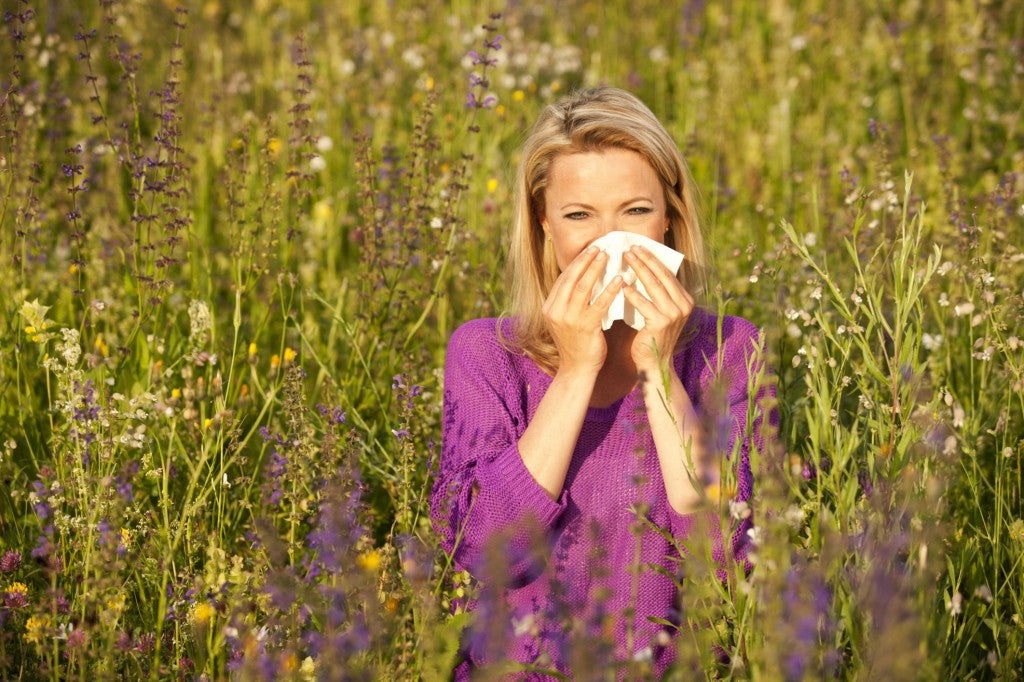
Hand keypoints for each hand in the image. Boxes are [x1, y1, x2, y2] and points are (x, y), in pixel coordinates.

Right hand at [542, 246, 622, 374]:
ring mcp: (569, 319)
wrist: (577, 369)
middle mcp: (556, 311)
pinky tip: (620, 280)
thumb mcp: (566, 319)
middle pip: (571, 278)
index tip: (589, 250)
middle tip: (598, 246)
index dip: (576, 263)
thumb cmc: (576, 344)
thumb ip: (570, 301)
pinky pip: (599, 303)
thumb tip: (583, 278)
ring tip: (607, 256)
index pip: (563, 279)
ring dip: (596, 269)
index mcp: (549, 307)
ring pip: (583, 287)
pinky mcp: (585, 326)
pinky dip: (610, 289)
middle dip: (585, 260)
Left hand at [621, 245, 694, 373]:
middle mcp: (683, 305)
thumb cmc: (652, 336)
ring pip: (654, 286)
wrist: (654, 363)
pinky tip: (622, 285)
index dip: (653, 259)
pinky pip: (644, 304)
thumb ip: (656, 294)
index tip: (639, 246)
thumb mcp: (659, 311)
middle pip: (662, 276)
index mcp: (685, 300)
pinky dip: (633, 294)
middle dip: (646, 259)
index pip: (668, 273)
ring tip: (625, 258)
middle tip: (630, 247)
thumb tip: (641, 268)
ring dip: (639, 269)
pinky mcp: (661, 323)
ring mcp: (674, 314)